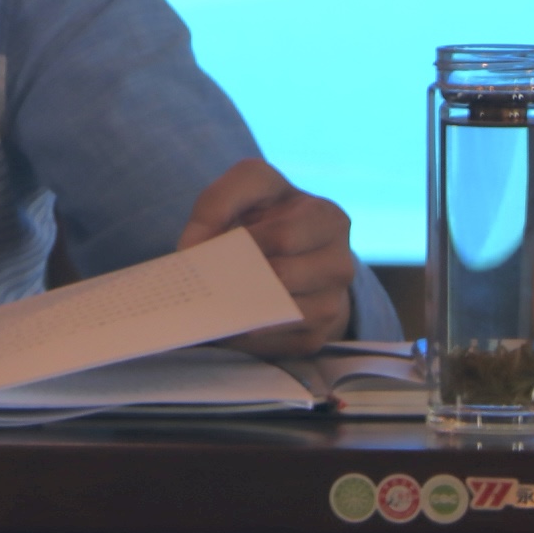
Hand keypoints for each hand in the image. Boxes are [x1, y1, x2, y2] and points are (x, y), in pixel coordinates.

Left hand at [177, 159, 355, 355]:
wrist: (295, 256)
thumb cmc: (267, 216)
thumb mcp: (247, 189)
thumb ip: (218, 202)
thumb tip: (193, 247)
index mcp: (326, 218)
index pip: (283, 236)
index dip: (243, 243)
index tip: (206, 243)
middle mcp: (340, 265)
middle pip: (282, 277)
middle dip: (237, 277)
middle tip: (204, 277)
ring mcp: (333, 303)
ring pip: (278, 313)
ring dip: (238, 309)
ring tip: (210, 298)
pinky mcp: (317, 336)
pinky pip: (274, 344)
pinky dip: (242, 335)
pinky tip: (224, 321)